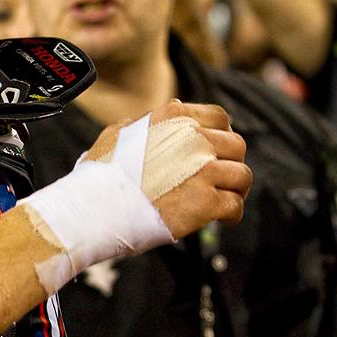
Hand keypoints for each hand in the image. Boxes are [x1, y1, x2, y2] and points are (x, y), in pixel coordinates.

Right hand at [86, 101, 250, 239]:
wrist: (95, 208)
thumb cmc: (98, 174)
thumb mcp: (115, 135)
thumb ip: (140, 125)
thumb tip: (147, 121)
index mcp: (173, 118)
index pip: (219, 118)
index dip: (221, 135)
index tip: (215, 150)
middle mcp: (193, 139)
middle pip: (236, 146)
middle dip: (231, 162)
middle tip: (222, 178)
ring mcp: (202, 171)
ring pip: (242, 175)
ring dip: (235, 188)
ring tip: (225, 198)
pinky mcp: (206, 203)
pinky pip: (235, 205)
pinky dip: (231, 213)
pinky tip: (222, 218)